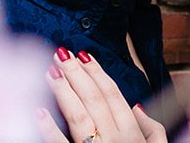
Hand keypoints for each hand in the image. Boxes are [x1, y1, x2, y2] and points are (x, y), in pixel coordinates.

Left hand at [37, 48, 165, 142]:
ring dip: (62, 91)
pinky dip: (47, 129)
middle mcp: (114, 139)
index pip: (112, 94)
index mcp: (132, 133)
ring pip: (77, 115)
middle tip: (61, 54)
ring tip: (49, 71)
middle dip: (77, 74)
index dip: (97, 73)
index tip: (84, 55)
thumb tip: (136, 105)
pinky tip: (37, 111)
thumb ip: (152, 128)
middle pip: (93, 99)